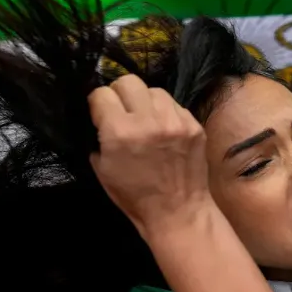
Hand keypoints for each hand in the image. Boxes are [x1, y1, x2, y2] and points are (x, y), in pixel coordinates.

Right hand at [89, 74, 214, 237]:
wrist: (178, 211)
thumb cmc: (134, 196)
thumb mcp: (101, 169)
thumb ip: (98, 136)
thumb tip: (100, 115)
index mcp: (119, 132)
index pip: (101, 93)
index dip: (97, 104)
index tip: (100, 114)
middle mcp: (148, 120)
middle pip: (128, 81)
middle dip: (120, 94)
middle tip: (121, 111)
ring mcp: (174, 120)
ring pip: (153, 89)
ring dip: (144, 101)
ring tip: (144, 120)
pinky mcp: (193, 124)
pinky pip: (174, 105)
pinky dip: (165, 113)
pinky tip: (163, 130)